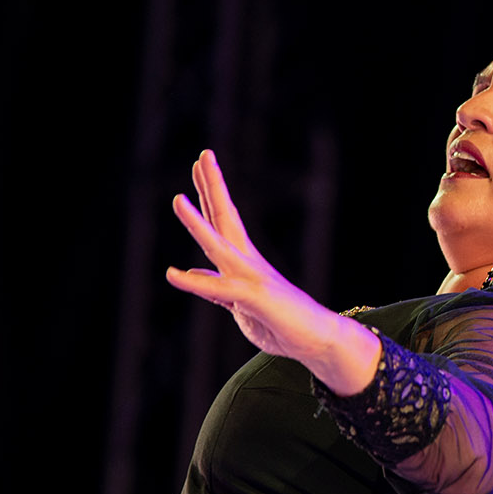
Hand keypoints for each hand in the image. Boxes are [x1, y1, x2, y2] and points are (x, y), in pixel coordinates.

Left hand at [166, 150, 379, 392]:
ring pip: (219, 246)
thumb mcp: (240, 304)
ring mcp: (252, 278)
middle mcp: (248, 263)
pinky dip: (195, 283)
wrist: (319, 339)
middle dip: (212, 186)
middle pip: (225, 218)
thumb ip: (216, 287)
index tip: (200, 168)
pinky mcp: (255, 299)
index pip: (223, 221)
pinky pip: (220, 289)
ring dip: (196, 224)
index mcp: (245, 262)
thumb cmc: (283, 323)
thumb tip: (192, 272)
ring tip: (177, 200)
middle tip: (204, 154)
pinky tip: (172, 275)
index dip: (209, 194)